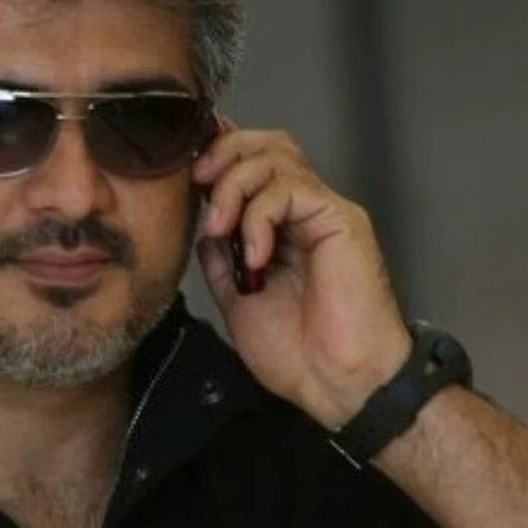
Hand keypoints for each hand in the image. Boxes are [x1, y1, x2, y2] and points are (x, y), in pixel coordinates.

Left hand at [192, 121, 411, 427]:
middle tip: (196, 184)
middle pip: (267, 143)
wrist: (338, 384)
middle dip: (224, 153)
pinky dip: (260, 215)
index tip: (186, 175)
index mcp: (283, 228)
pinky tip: (255, 255)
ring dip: (234, 184)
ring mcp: (324, 212)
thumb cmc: (300, 355)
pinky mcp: (341, 220)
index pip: (253, 163)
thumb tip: (201, 225)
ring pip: (277, 156)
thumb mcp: (238, 299)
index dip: (219, 155)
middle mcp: (305, 212)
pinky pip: (292, 189)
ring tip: (220, 226)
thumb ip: (221, 259)